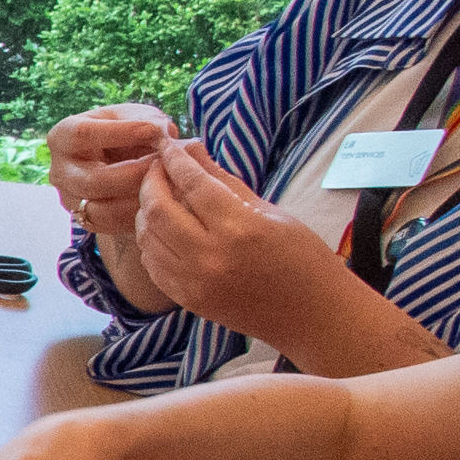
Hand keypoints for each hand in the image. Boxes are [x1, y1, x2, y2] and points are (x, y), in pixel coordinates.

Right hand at [46, 101, 175, 251]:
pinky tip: (160, 199)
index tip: (154, 131)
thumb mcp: (135, 116)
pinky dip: (140, 214)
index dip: (120, 133)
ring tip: (167, 182)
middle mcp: (59, 171)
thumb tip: (163, 134)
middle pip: (92, 180)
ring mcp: (70, 200)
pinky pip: (113, 225)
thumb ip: (150, 120)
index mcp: (63, 136)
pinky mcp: (86, 221)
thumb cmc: (127, 133)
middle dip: (134, 173)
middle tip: (165, 163)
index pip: (82, 135)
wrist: (121, 162)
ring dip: (139, 197)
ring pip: (103, 209)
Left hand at [122, 137, 349, 351]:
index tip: (168, 144)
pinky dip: (150, 241)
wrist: (314, 315)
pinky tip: (162, 229)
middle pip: (158, 209)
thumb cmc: (303, 258)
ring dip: (145, 211)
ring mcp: (194, 282)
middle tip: (156, 168)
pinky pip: (152, 264)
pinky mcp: (187, 299)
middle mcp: (210, 256)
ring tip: (157, 196)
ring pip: (147, 236)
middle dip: (151, 182)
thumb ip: (227, 183)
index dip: (176, 159)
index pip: (194, 184)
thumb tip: (194, 151)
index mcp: (240, 229)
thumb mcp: (272, 213)